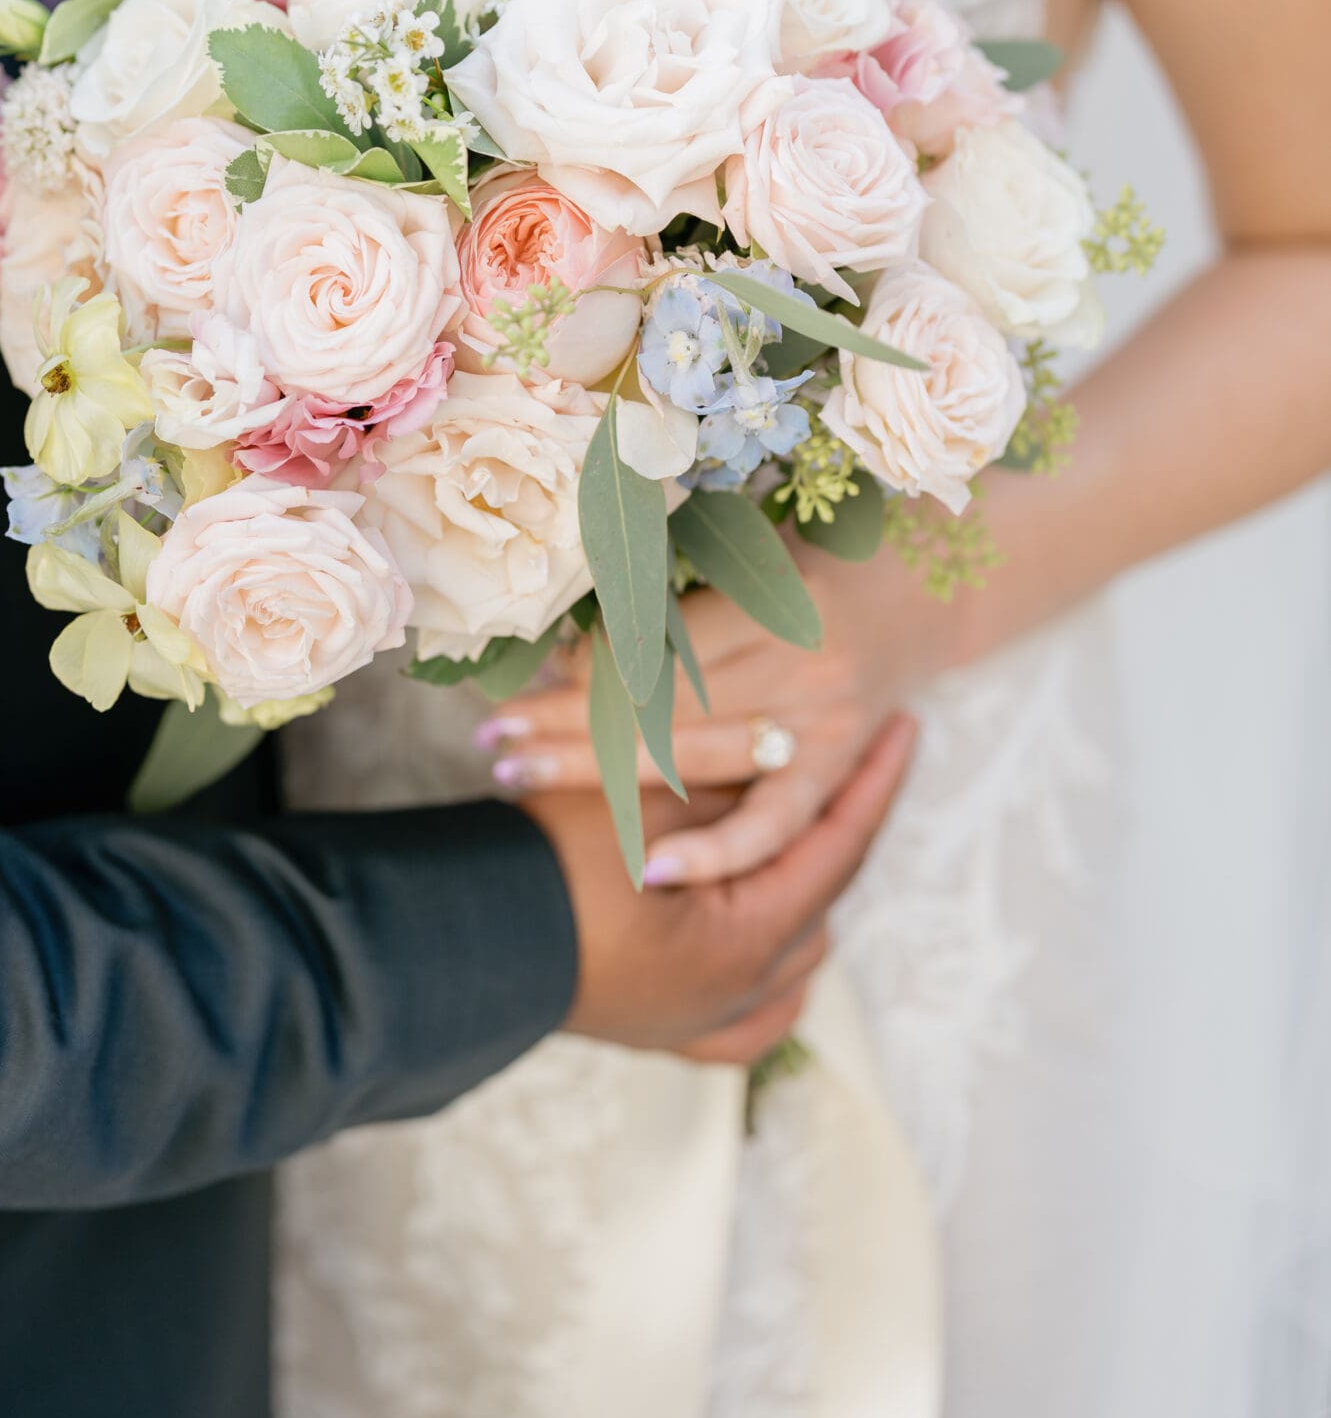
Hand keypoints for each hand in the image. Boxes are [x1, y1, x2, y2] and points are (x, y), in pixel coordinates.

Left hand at [488, 549, 960, 886]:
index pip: (666, 647)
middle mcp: (808, 665)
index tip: (532, 679)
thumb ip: (676, 585)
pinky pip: (775, 823)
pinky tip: (654, 871)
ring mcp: (828, 723)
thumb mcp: (750, 546)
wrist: (920, 592)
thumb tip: (573, 635)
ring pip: (699, 760)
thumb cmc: (815, 556)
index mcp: (783, 597)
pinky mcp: (840, 766)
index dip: (592, 668)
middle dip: (572, 724)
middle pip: (667, 707)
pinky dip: (718, 852)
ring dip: (602, 773)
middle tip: (497, 739)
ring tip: (523, 777)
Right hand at [523, 715, 916, 1064]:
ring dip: (800, 894)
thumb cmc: (549, 859)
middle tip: (846, 768)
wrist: (459, 937)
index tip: (903, 729)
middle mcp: (738, 995)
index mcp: (747, 937)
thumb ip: (723, 773)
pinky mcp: (662, 1032)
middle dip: (833, 829)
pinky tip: (772, 947)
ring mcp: (700, 1022)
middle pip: (819, 901)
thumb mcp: (645, 792)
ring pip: (792, 960)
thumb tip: (780, 742)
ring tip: (801, 834)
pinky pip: (751, 1018)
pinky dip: (773, 977)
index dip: (872, 781)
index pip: (837, 846)